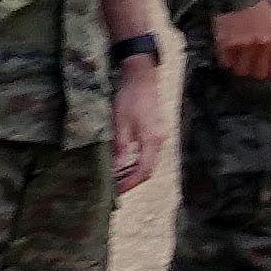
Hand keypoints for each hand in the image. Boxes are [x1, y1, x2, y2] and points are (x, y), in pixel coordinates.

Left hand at [112, 58, 166, 195]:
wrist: (141, 78)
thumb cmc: (130, 99)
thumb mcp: (119, 125)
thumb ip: (119, 149)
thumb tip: (115, 170)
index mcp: (151, 140)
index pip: (143, 171)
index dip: (129, 184)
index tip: (114, 192)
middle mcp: (158, 140)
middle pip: (147, 169)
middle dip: (130, 181)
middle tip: (112, 190)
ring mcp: (158, 136)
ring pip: (147, 162)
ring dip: (131, 173)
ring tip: (114, 180)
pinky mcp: (153, 132)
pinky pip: (146, 154)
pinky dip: (134, 163)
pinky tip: (120, 166)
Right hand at [216, 1, 270, 82]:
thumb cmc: (258, 7)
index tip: (268, 70)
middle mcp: (264, 43)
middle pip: (260, 72)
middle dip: (255, 70)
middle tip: (250, 65)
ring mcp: (244, 45)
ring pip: (241, 70)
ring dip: (238, 66)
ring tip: (237, 58)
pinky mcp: (227, 45)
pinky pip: (226, 63)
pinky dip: (226, 60)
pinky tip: (227, 52)